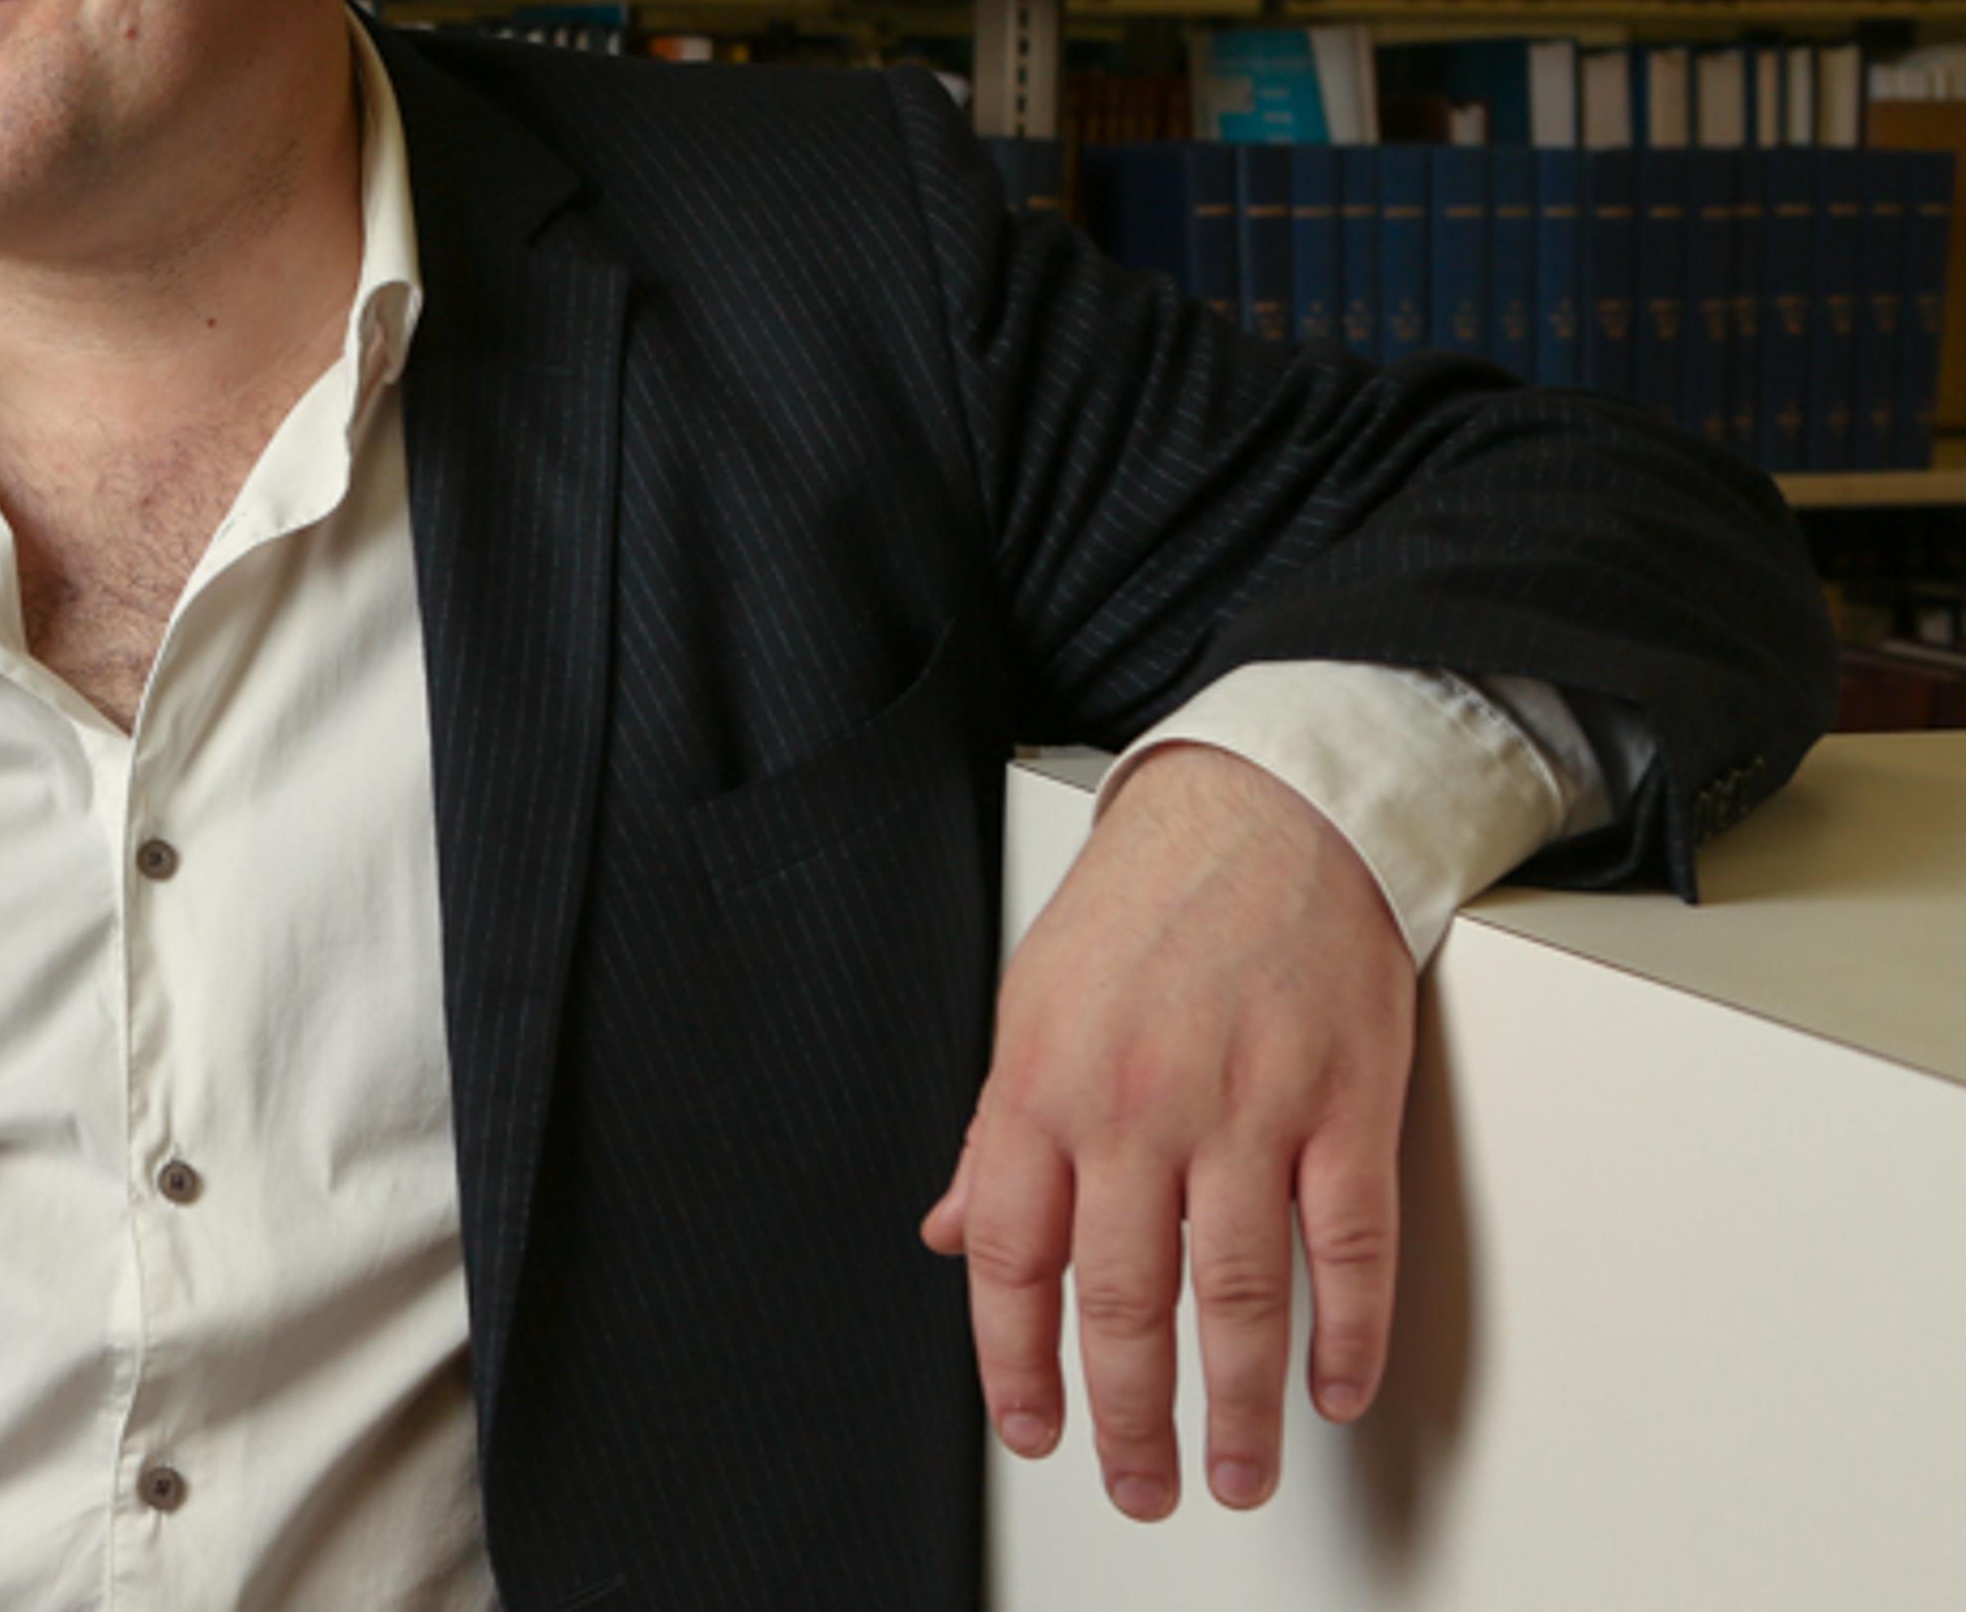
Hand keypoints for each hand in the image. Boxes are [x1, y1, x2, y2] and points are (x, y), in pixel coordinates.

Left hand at [917, 740, 1416, 1519]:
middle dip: (1127, 1416)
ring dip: (1236, 1407)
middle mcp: (1137, 1105)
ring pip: (1237, 1296)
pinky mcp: (1344, 1100)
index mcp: (1043, 1084)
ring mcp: (1246, 1106)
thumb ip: (994, 1132)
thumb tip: (948, 1229)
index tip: (1032, 1430)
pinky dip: (1346, 1333)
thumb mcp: (1030, 1005)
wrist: (1265, 809)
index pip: (1008, 1256)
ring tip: (1234, 1473)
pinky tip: (1332, 1391)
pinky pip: (1347, 1244)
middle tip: (1139, 1485)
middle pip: (1122, 1300)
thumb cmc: (1142, 904)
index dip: (1013, 1361)